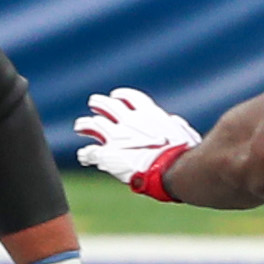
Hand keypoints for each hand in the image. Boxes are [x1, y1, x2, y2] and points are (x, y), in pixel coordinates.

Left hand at [75, 88, 198, 201]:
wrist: (170, 168)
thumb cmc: (182, 153)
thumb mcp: (183, 133)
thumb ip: (175, 125)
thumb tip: (174, 122)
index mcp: (149, 114)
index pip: (131, 98)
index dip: (122, 95)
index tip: (116, 95)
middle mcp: (129, 121)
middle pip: (108, 106)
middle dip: (99, 103)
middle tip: (93, 101)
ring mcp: (115, 136)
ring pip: (93, 125)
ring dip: (85, 124)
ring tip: (80, 126)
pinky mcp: (106, 154)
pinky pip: (90, 152)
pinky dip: (86, 154)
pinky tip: (83, 156)